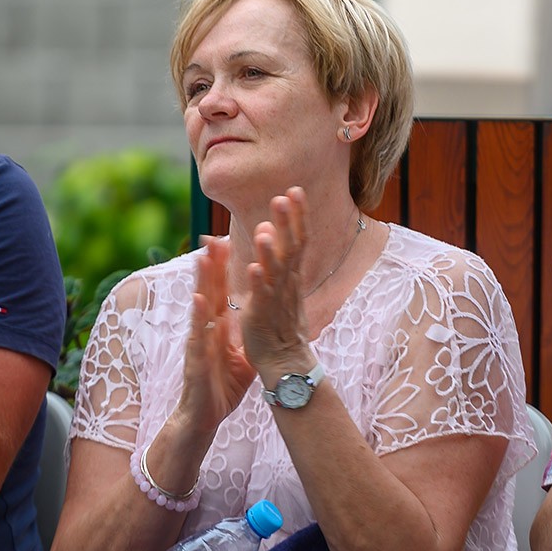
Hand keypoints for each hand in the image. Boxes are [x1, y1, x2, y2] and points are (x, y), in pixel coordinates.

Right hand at [174, 235, 254, 431]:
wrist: (204, 417)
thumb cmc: (221, 387)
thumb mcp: (241, 357)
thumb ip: (247, 336)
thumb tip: (263, 320)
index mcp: (219, 328)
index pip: (221, 292)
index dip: (224, 268)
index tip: (228, 240)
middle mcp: (207, 330)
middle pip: (209, 291)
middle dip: (211, 264)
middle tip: (213, 236)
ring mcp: (199, 342)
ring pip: (200, 307)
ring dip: (202, 283)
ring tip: (204, 258)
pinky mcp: (196, 359)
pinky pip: (198, 335)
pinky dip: (198, 317)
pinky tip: (199, 300)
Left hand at [241, 188, 317, 381]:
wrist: (286, 361)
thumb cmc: (280, 321)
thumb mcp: (280, 284)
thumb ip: (275, 257)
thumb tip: (267, 228)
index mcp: (291, 275)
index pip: (298, 239)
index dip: (298, 215)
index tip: (295, 189)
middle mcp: (287, 284)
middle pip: (292, 249)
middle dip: (287, 223)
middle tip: (282, 196)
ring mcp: (276, 300)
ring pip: (276, 272)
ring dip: (271, 251)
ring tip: (264, 231)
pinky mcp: (262, 317)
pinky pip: (261, 299)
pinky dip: (258, 283)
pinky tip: (253, 269)